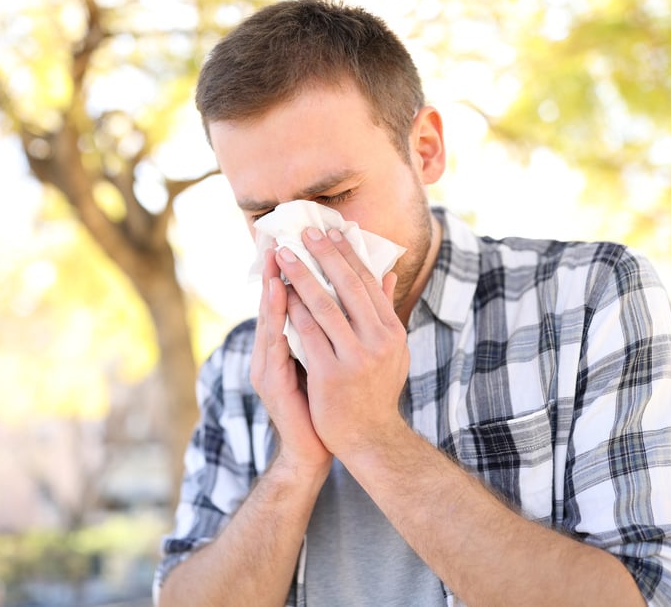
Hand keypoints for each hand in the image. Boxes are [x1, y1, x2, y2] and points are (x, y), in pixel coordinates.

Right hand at [250, 247, 331, 480]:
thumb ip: (334, 328)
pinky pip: (274, 348)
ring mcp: (269, 368)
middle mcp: (272, 353)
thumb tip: (360, 295)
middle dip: (276, 274)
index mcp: (286, 345)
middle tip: (280, 243)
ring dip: (272, 294)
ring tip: (276, 266)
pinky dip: (276, 324)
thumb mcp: (331, 359)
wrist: (314, 448)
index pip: (288, 302)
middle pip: (273, 306)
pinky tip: (281, 303)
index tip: (299, 243)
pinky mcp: (273, 384)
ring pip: (269, 322)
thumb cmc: (325, 403)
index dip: (292, 274)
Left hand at [275, 227, 409, 456]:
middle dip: (323, 255)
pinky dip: (291, 309)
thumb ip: (384, 311)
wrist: (370, 438)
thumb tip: (388, 273)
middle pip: (348, 287)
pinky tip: (278, 293)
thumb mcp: (390, 349)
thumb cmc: (376, 390)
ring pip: (323, 305)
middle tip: (304, 231)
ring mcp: (356, 358)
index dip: (349, 254)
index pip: (369, 283)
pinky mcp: (331, 374)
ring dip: (300, 276)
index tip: (331, 232)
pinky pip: (306, 333)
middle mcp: (379, 341)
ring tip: (283, 255)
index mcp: (393, 331)